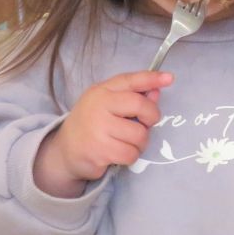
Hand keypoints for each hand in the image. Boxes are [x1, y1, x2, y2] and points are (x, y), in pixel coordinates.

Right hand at [34, 70, 173, 197]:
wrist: (64, 151)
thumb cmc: (92, 124)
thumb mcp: (107, 105)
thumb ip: (132, 97)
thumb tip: (157, 92)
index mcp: (102, 91)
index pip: (130, 80)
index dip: (151, 78)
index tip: (169, 78)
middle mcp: (99, 105)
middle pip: (140, 105)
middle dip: (151, 117)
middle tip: (145, 124)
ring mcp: (98, 128)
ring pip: (139, 134)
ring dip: (139, 142)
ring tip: (126, 142)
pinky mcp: (100, 150)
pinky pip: (131, 153)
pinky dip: (130, 156)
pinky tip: (119, 153)